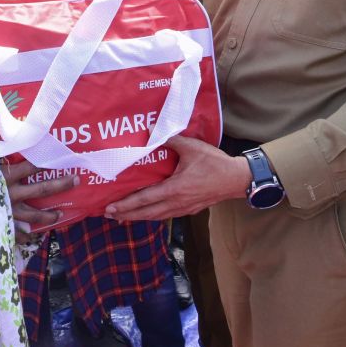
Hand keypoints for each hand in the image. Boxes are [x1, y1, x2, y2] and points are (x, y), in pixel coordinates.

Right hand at [2, 159, 76, 242]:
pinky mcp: (1, 225)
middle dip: (61, 185)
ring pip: (35, 216)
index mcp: (7, 176)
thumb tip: (4, 139)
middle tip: (76, 180)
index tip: (62, 158)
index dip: (48, 162)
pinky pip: (18, 234)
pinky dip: (26, 236)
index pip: (32, 167)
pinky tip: (32, 236)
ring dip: (50, 216)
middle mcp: (11, 193)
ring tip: (61, 214)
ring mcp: (8, 212)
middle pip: (42, 190)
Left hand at [104, 135, 249, 220]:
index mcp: (175, 189)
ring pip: (156, 216)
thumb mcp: (192, 147)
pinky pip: (166, 215)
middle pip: (147, 213)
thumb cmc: (214, 163)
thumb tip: (152, 129)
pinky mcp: (190, 210)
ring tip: (124, 216)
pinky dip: (153, 215)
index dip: (126, 205)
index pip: (145, 199)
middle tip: (109, 214)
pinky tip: (148, 212)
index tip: (110, 208)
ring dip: (139, 217)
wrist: (236, 180)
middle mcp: (177, 203)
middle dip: (127, 214)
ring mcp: (184, 209)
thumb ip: (171, 140)